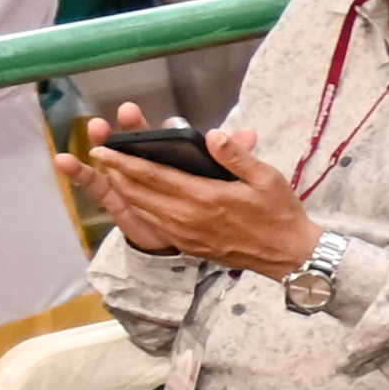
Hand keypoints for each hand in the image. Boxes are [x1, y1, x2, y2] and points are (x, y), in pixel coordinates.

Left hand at [79, 122, 319, 277]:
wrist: (288, 254)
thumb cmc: (279, 213)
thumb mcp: (268, 178)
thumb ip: (236, 156)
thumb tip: (211, 135)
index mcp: (205, 197)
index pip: (153, 176)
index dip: (124, 161)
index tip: (103, 149)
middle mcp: (187, 217)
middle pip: (138, 193)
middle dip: (115, 173)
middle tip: (100, 156)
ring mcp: (184, 234)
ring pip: (141, 210)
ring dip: (122, 191)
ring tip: (112, 174)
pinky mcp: (186, 245)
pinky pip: (152, 224)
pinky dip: (137, 208)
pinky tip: (135, 199)